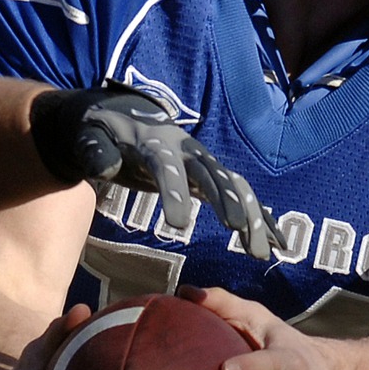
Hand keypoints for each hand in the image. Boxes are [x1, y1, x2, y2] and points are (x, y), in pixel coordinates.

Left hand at [29, 85, 276, 259]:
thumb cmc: (100, 132)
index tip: (177, 225)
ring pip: (234, 187)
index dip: (173, 192)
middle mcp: (187, 150)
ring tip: (260, 253)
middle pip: (212, 176)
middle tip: (239, 232)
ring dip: (250, 217)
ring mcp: (203, 162)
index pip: (166, 166)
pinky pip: (240, 195)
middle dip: (228, 203)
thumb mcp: (89, 138)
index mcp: (155, 142)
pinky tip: (279, 242)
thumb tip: (106, 169)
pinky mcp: (210, 175)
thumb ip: (96, 154)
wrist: (121, 116)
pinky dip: (260, 216)